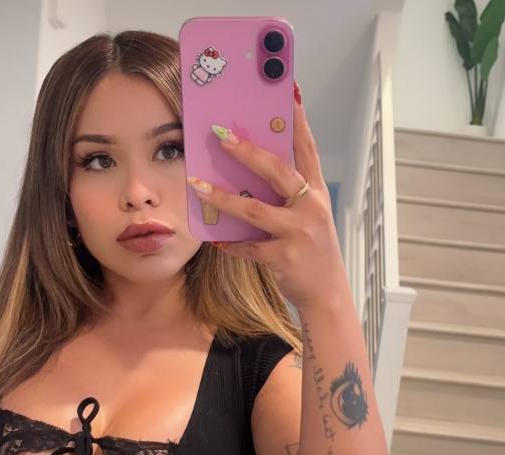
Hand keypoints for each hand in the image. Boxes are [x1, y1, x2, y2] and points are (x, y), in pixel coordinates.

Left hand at [186, 80, 347, 310]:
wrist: (327, 293)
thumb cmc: (312, 251)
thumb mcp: (308, 217)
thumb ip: (287, 195)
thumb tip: (250, 172)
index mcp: (317, 192)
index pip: (307, 148)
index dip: (298, 120)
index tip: (286, 92)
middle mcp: (311, 207)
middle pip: (277, 171)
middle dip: (247, 151)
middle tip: (220, 134)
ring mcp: (298, 233)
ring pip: (254, 210)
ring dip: (222, 197)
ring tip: (196, 185)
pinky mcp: (284, 258)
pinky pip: (248, 247)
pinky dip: (229, 242)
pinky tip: (213, 237)